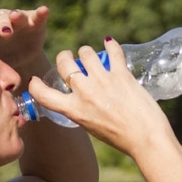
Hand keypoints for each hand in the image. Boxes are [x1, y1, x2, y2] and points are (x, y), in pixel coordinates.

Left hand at [0, 6, 49, 78]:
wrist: (21, 64)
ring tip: (16, 17)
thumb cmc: (3, 66)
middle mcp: (0, 22)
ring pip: (15, 15)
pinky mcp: (35, 22)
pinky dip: (40, 13)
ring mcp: (18, 21)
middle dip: (1, 24)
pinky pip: (37, 16)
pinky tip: (44, 10)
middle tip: (5, 32)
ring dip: (15, 16)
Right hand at [29, 37, 175, 154]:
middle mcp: (84, 92)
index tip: (36, 81)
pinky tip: (109, 43)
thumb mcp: (91, 127)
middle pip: (64, 63)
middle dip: (65, 57)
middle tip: (70, 58)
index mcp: (73, 110)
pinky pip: (112, 51)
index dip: (36, 85)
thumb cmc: (121, 138)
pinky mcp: (121, 74)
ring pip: (86, 53)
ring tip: (92, 56)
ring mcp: (102, 80)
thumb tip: (83, 97)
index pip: (44, 95)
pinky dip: (111, 45)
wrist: (146, 139)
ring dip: (87, 52)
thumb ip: (83, 109)